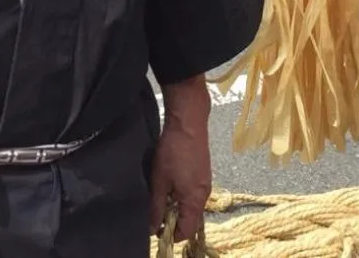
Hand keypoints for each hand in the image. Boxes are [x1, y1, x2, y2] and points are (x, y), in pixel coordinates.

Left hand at [149, 76, 211, 241]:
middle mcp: (204, 195)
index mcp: (195, 200)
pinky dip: (182, 197)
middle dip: (174, 222)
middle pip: (191, 220)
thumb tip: (152, 227)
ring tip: (161, 197)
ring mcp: (206, 184)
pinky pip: (194, 195)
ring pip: (192, 207)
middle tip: (156, 213)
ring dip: (177, 208)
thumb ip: (156, 207)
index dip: (171, 235)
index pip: (187, 231)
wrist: (188, 122)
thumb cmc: (173, 151)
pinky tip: (170, 185)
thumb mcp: (159, 181)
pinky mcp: (204, 174)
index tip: (156, 230)